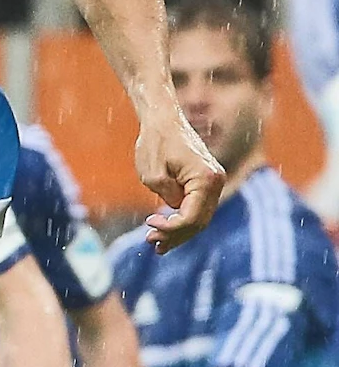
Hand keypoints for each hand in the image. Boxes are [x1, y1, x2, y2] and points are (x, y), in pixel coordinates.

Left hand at [137, 109, 224, 252]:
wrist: (162, 120)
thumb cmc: (155, 143)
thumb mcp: (153, 175)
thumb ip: (167, 197)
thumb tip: (177, 211)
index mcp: (206, 179)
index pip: (192, 216)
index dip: (171, 228)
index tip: (149, 226)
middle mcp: (216, 182)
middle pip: (199, 221)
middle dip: (175, 236)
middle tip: (153, 244)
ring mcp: (214, 182)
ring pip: (199, 217)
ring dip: (179, 232)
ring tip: (157, 245)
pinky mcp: (206, 182)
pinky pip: (197, 207)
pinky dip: (183, 220)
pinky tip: (167, 232)